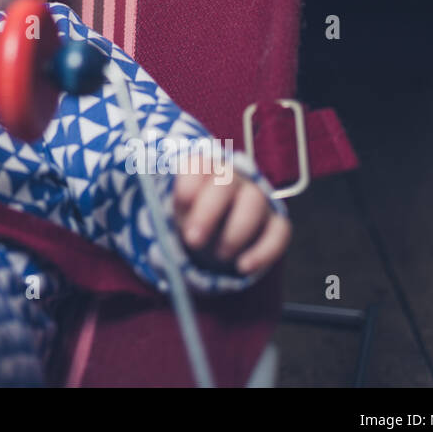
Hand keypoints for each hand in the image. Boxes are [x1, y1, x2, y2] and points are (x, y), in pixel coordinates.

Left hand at [172, 171, 290, 275]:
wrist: (213, 244)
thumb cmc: (189, 223)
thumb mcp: (172, 215)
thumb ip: (166, 210)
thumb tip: (153, 212)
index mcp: (203, 170)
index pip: (199, 164)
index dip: (190, 183)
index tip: (180, 204)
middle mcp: (233, 178)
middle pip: (226, 182)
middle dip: (208, 212)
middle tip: (192, 240)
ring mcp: (257, 198)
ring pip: (255, 202)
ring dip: (236, 232)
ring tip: (220, 256)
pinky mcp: (276, 223)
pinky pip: (279, 231)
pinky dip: (264, 251)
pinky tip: (244, 267)